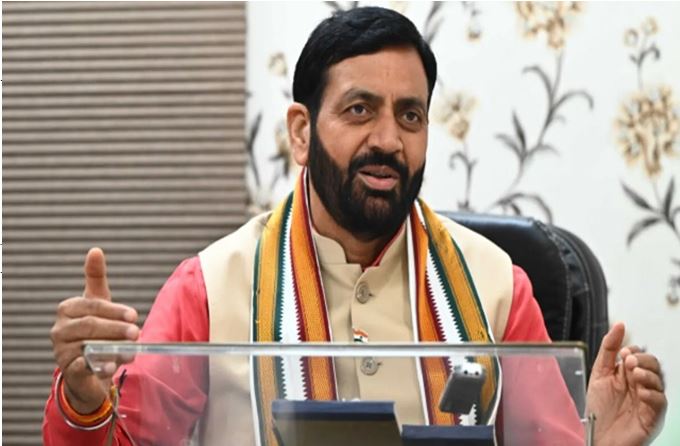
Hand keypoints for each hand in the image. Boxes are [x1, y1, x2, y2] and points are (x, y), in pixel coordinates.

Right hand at [49, 247, 139, 413]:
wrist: (87, 366)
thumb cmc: (94, 328)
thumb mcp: (97, 302)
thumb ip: (96, 278)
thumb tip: (95, 250)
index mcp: (68, 309)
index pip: (92, 306)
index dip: (114, 311)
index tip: (134, 315)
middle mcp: (60, 329)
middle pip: (90, 326)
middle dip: (116, 329)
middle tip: (136, 332)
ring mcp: (61, 350)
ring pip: (88, 346)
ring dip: (113, 348)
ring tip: (132, 350)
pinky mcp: (67, 369)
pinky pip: (82, 367)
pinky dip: (98, 366)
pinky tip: (112, 366)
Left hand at [586, 322, 665, 445]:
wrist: (599, 437)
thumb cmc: (599, 409)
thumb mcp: (599, 373)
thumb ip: (608, 349)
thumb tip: (619, 325)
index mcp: (626, 374)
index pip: (638, 354)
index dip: (633, 350)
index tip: (623, 351)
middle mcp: (638, 385)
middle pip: (652, 364)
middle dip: (642, 359)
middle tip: (629, 361)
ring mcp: (647, 399)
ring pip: (658, 380)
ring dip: (646, 373)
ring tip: (634, 374)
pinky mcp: (652, 415)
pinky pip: (660, 400)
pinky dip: (651, 392)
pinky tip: (640, 391)